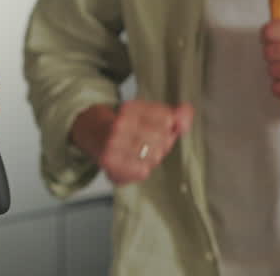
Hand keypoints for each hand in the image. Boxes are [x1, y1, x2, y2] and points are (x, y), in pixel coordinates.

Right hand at [73, 101, 192, 184]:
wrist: (93, 135)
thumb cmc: (127, 126)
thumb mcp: (152, 114)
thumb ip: (176, 114)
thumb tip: (186, 118)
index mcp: (131, 108)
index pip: (167, 119)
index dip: (168, 126)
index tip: (160, 125)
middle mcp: (120, 124)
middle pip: (162, 138)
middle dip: (162, 142)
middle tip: (149, 142)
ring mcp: (113, 144)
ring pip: (154, 156)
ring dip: (152, 157)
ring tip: (141, 153)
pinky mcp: (110, 163)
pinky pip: (142, 171)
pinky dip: (142, 169)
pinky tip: (135, 163)